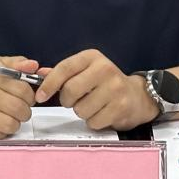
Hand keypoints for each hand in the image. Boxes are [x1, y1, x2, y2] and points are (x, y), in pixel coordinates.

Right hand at [0, 55, 38, 138]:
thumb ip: (16, 63)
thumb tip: (33, 66)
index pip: (21, 88)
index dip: (30, 96)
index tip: (28, 97)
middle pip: (16, 108)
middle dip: (25, 111)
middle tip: (22, 109)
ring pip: (9, 124)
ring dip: (15, 123)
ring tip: (11, 117)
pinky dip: (2, 132)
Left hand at [35, 49, 157, 130]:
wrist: (138, 96)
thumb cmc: (106, 84)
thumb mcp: (86, 71)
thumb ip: (63, 73)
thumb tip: (40, 73)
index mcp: (93, 57)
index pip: (65, 68)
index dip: (49, 84)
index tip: (41, 96)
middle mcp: (105, 69)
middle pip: (70, 90)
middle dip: (67, 100)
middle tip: (75, 101)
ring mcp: (115, 88)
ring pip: (80, 109)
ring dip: (82, 112)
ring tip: (93, 106)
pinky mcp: (121, 106)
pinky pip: (93, 121)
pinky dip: (94, 121)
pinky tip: (102, 113)